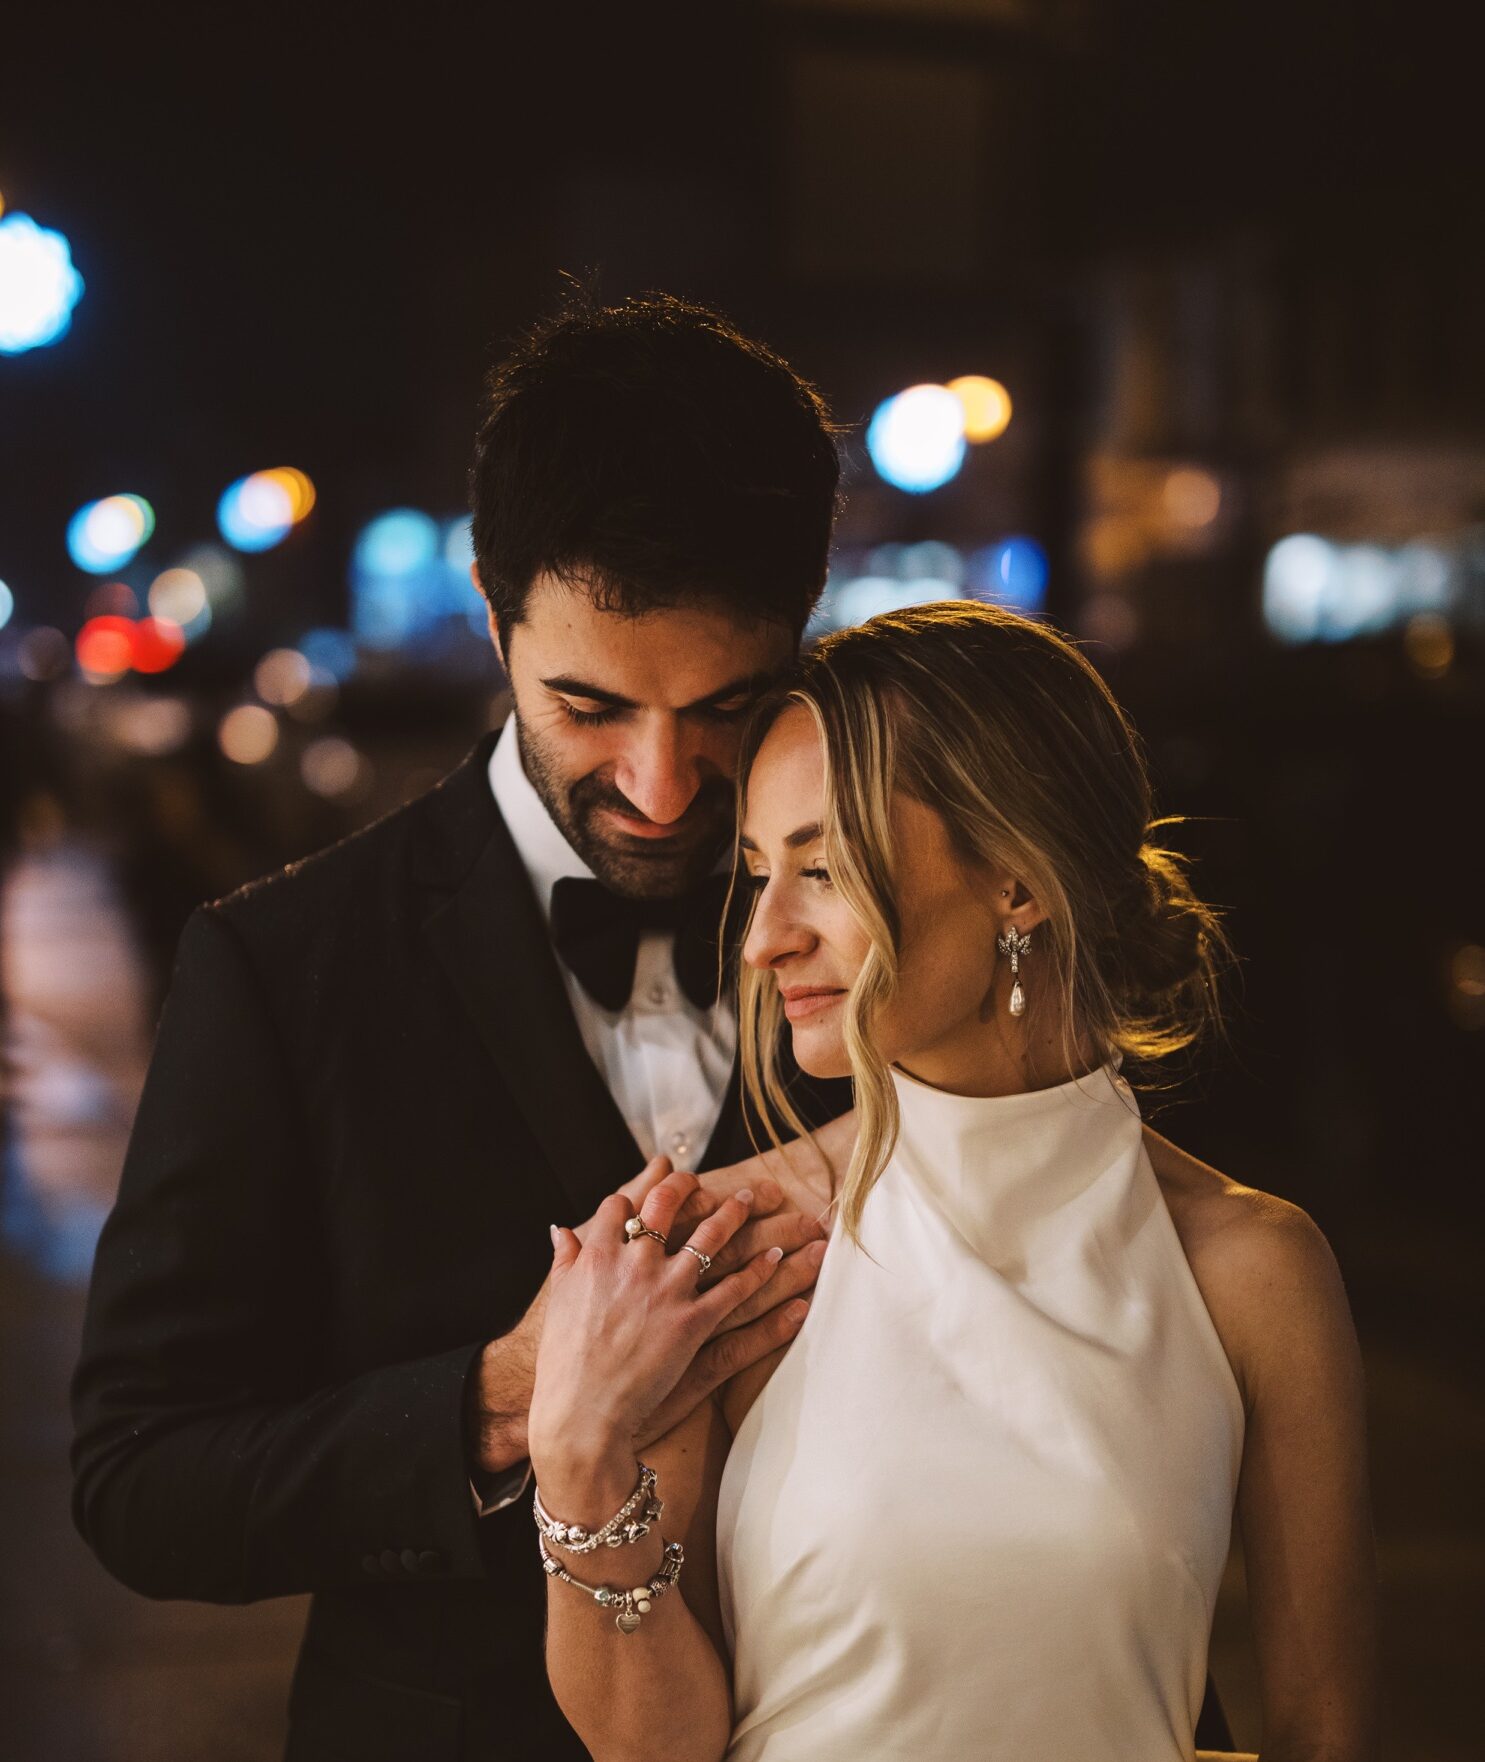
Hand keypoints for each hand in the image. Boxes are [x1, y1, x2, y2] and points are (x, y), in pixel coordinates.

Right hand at [528, 1166, 791, 1473]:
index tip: (658, 1184)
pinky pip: (734, 1290)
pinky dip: (759, 1273)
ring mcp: (667, 1292)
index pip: (624, 1205)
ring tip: (756, 1200)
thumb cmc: (563, 1361)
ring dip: (737, 1216)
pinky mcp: (692, 1324)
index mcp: (598, 1256)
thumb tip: (561, 1231)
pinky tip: (775, 1260)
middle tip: (704, 1180)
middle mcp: (636, 1265)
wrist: (581, 1412)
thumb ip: (565, 1259)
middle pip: (670, 1207)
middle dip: (691, 1187)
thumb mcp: (559, 1299)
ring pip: (711, 1239)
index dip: (641, 1192)